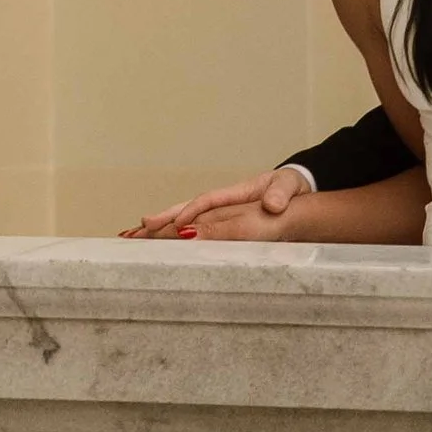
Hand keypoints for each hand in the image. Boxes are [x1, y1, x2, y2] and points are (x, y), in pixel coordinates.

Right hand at [123, 170, 304, 241]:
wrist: (298, 190)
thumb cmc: (291, 186)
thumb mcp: (289, 186)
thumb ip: (281, 193)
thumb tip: (272, 204)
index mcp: (236, 192)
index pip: (209, 201)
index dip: (192, 211)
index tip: (178, 226)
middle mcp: (223, 202)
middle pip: (186, 210)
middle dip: (162, 220)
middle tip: (137, 230)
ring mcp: (221, 213)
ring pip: (185, 221)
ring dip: (161, 229)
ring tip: (134, 236)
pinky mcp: (223, 224)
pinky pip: (195, 231)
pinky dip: (175, 237)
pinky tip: (159, 246)